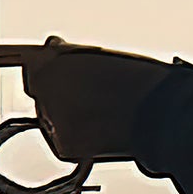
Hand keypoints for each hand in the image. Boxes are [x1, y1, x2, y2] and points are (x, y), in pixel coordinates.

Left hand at [21, 37, 173, 163]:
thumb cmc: (139, 82)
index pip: (34, 68)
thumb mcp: (98, 56)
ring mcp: (50, 118)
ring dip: (70, 120)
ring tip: (104, 117)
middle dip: (60, 97)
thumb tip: (52, 47)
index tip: (65, 79)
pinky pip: (64, 144)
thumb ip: (69, 54)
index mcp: (52, 59)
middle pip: (42, 95)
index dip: (52, 74)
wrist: (158, 115)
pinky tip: (102, 133)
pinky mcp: (62, 146)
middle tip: (94, 100)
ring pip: (53, 121)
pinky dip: (79, 143)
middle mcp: (44, 88)